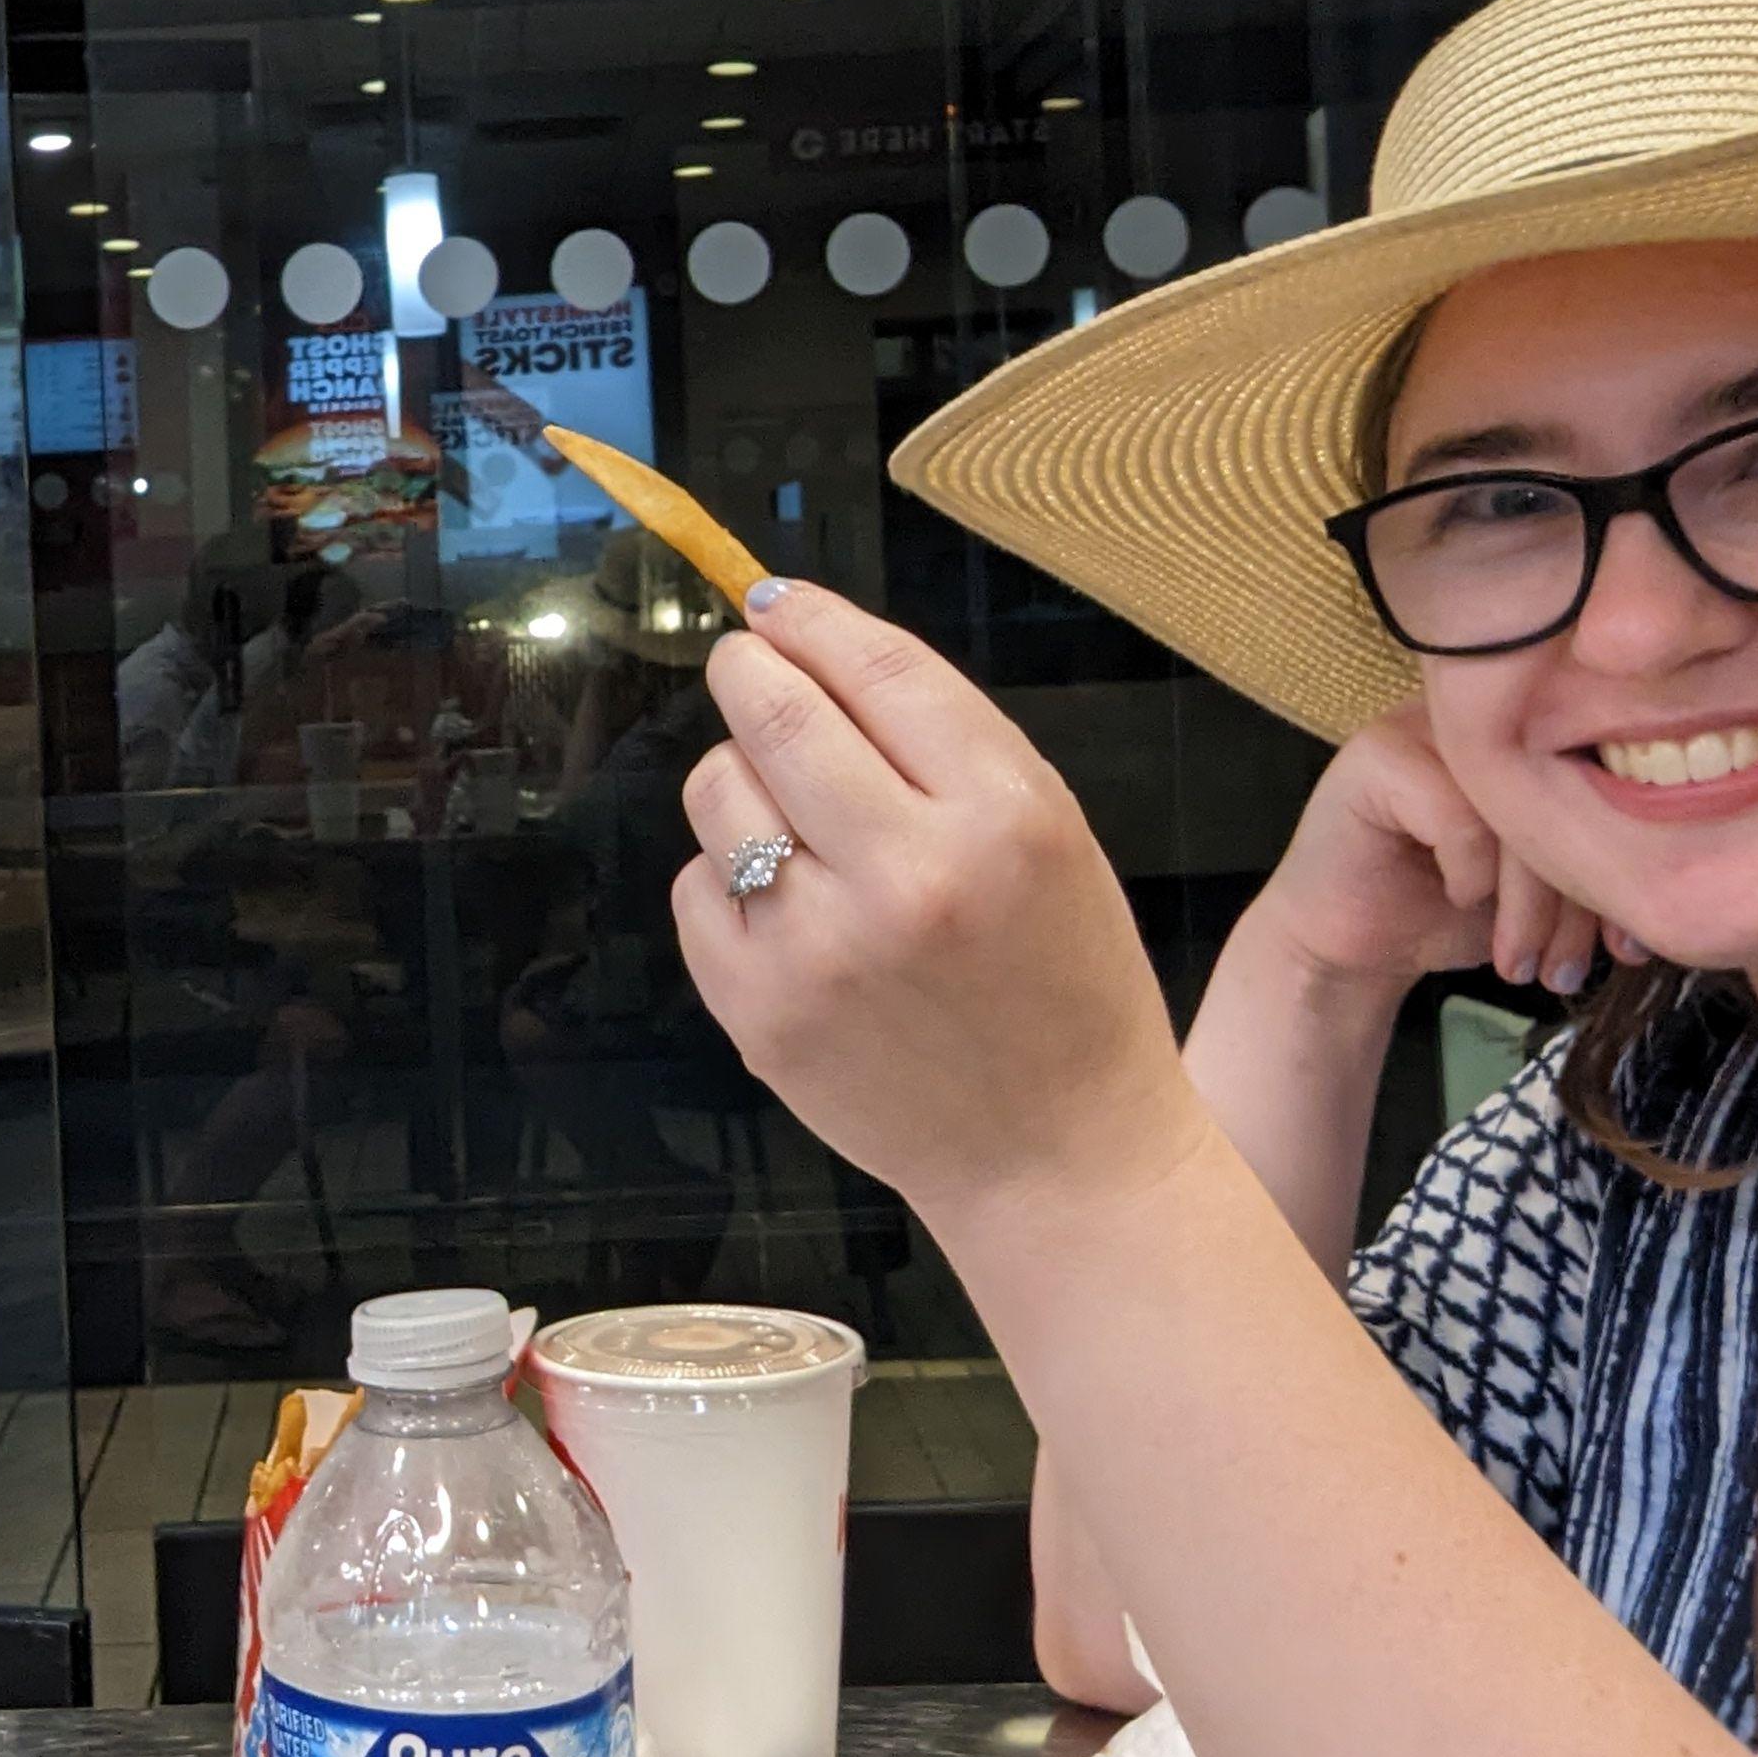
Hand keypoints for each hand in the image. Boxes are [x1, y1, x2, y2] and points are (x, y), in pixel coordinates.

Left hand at [670, 583, 1211, 1240]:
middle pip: (777, 715)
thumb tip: (803, 632)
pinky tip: (790, 910)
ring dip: (740, 779)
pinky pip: (697, 888)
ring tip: (793, 816)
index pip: (878, 669)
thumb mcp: (1051, 834)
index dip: (810, 619)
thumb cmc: (1060, 981)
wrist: (1057, 1155)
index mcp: (1004, 817)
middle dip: (748, 670)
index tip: (773, 601)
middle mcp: (910, 875)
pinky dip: (729, 878)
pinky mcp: (760, 1009)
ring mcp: (823, 949)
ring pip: (718, 792)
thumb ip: (939, 737)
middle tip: (746, 665)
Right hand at [1251, 699, 1614, 999]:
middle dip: (1576, 898)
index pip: (1601, 780)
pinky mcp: (1375, 756)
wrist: (1347, 948)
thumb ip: (1592, 860)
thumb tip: (1671, 878)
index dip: (1620, 863)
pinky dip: (1468, 873)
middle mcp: (1481, 717)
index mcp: (1528, 733)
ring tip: (1525, 965)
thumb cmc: (1446, 912)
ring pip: (1514, 807)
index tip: (1626, 944)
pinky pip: (1458, 814)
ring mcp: (1424, 726)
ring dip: (1528, 903)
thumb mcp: (1541, 888)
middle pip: (1562, 792)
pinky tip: (1455, 899)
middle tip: (1569, 969)